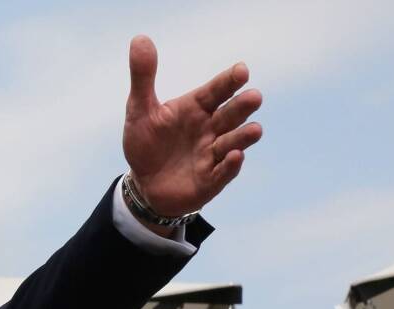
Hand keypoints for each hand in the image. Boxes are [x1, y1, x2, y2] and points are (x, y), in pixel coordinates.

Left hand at [122, 35, 262, 215]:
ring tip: (255, 130)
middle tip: (254, 97)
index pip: (216, 91)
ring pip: (232, 143)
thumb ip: (143, 77)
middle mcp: (210, 129)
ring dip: (243, 137)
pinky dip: (230, 166)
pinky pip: (223, 173)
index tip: (241, 70)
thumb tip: (140, 39)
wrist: (143, 184)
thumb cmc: (146, 143)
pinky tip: (235, 156)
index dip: (228, 81)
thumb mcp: (139, 110)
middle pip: (230, 115)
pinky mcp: (210, 180)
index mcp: (196, 108)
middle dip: (242, 107)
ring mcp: (212, 155)